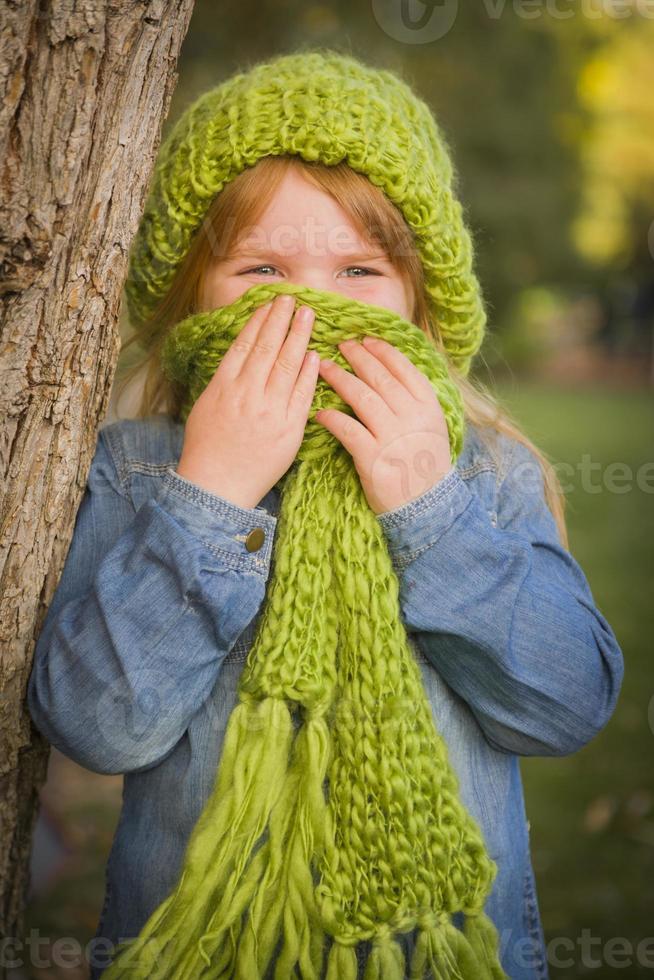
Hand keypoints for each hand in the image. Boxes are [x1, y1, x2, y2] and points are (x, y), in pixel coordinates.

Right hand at [175, 293, 318, 508]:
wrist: (216, 486)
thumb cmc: (206, 448)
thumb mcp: (205, 406)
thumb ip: (225, 380)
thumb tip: (242, 355)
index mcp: (223, 387)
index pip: (244, 345)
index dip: (259, 322)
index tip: (269, 305)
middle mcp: (246, 394)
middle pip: (268, 348)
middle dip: (281, 320)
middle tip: (293, 300)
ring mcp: (269, 411)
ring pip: (287, 365)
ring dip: (299, 337)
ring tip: (308, 316)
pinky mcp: (288, 429)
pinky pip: (301, 395)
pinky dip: (308, 372)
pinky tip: (314, 354)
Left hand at [314, 335, 453, 514]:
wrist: (426, 506)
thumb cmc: (424, 464)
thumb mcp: (431, 426)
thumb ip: (415, 400)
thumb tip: (392, 369)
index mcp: (428, 406)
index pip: (403, 368)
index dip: (382, 351)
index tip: (366, 340)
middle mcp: (411, 417)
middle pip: (379, 377)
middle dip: (357, 357)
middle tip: (341, 345)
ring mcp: (392, 437)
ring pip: (361, 397)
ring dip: (340, 379)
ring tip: (325, 368)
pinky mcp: (372, 458)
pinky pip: (347, 429)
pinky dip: (331, 418)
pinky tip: (319, 413)